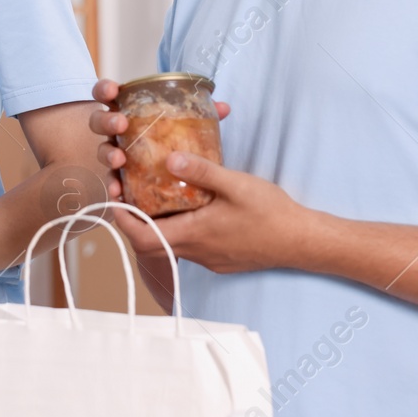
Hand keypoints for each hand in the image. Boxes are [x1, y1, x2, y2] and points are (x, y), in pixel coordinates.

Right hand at [87, 78, 230, 172]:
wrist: (178, 177)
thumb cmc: (175, 141)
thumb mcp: (188, 126)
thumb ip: (203, 115)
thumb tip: (223, 107)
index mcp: (128, 111)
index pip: (107, 94)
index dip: (105, 89)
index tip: (113, 91)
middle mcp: (117, 132)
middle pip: (99, 121)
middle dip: (107, 121)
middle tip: (121, 124)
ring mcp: (116, 155)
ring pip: (102, 152)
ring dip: (107, 153)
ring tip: (119, 159)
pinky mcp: (121, 179)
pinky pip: (111, 182)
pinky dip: (113, 185)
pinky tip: (119, 191)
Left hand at [106, 150, 317, 273]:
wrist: (303, 242)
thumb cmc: (271, 214)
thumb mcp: (235, 184)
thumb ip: (201, 171)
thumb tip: (169, 158)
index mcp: (193, 235)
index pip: (142, 237)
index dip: (122, 220)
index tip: (114, 198)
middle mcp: (196, 252)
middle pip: (151, 242)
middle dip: (135, 218)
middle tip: (130, 191)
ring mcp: (208, 258)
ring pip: (171, 242)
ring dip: (159, 222)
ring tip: (157, 192)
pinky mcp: (220, 258)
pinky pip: (190, 244)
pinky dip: (180, 226)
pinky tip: (191, 205)